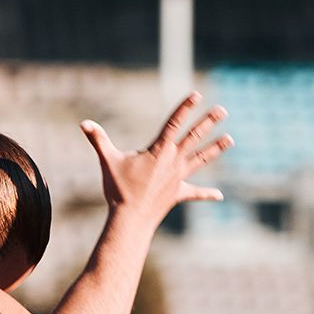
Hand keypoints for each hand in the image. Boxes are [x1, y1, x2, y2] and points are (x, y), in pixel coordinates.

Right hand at [80, 92, 231, 214]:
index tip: (197, 94)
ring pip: (201, 159)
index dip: (185, 107)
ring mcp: (178, 177)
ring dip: (215, 148)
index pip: (174, 123)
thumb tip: (83, 123)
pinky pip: (194, 193)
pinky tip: (219, 195)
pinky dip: (206, 194)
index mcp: (159, 150)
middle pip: (194, 137)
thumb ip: (98, 140)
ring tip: (231, 139)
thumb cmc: (118, 190)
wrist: (130, 219)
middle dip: (208, 122)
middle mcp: (173, 161)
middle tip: (222, 110)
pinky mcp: (178, 194)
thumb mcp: (107, 161)